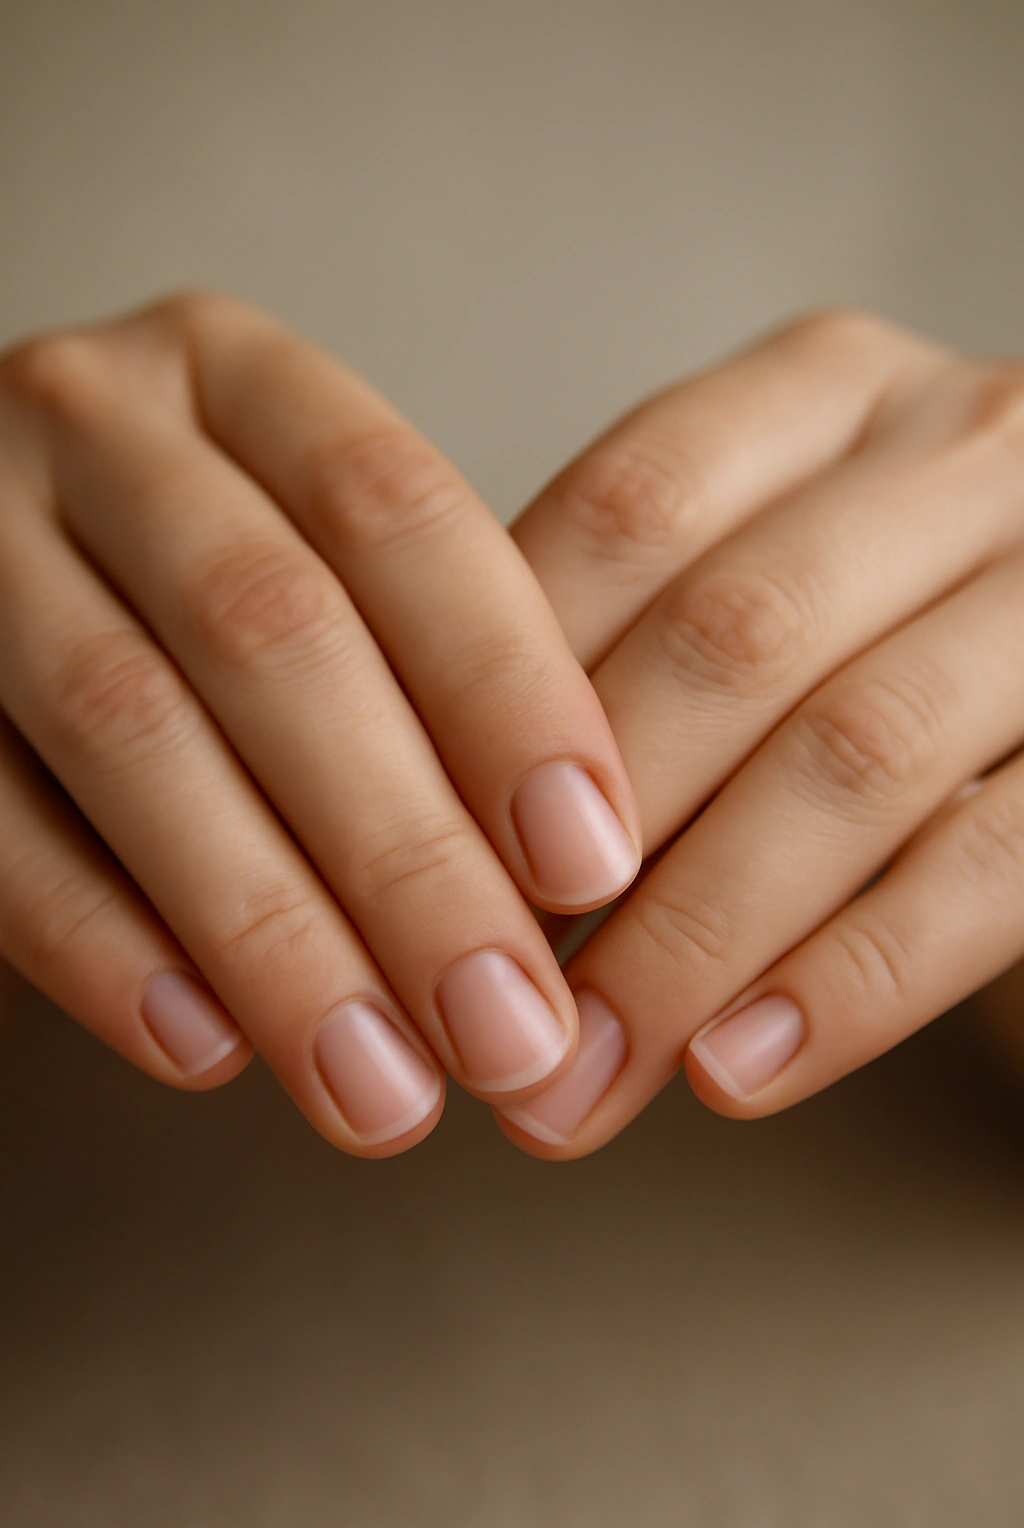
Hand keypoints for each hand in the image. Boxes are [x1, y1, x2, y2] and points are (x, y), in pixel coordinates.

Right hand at [0, 293, 639, 1155]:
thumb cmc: (194, 585)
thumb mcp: (309, 557)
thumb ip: (421, 669)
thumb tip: (576, 877)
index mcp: (237, 379)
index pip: (398, 513)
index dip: (507, 692)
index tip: (592, 867)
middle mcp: (93, 423)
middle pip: (270, 632)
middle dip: (401, 851)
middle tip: (503, 1028)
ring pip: (127, 730)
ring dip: (268, 930)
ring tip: (376, 1086)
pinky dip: (100, 944)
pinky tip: (206, 1048)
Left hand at [497, 310, 1023, 1153]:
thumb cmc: (868, 637)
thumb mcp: (758, 579)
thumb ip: (623, 646)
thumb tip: (428, 829)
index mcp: (829, 390)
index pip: (622, 516)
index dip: (500, 697)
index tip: (414, 856)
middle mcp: (964, 448)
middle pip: (733, 638)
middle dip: (589, 849)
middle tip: (484, 1012)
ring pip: (854, 754)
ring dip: (697, 938)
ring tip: (588, 1078)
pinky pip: (990, 864)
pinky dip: (850, 982)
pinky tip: (735, 1070)